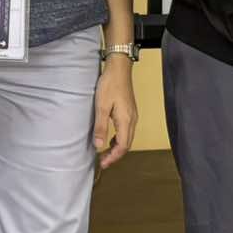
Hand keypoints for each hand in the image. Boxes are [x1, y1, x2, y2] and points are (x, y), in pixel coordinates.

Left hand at [93, 55, 137, 169]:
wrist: (119, 68)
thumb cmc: (110, 84)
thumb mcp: (101, 106)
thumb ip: (101, 127)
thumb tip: (99, 146)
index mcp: (126, 121)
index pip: (122, 146)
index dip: (113, 157)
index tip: (103, 163)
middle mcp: (132, 120)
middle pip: (126, 144)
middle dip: (115, 155)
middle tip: (103, 161)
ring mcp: (132, 115)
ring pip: (127, 138)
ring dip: (117, 147)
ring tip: (105, 152)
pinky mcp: (130, 111)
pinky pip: (126, 130)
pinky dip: (119, 138)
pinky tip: (110, 138)